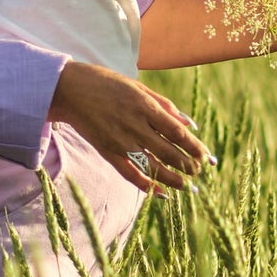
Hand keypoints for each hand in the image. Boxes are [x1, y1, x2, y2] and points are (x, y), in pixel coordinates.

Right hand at [47, 60, 211, 195]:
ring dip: (172, 179)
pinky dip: (146, 185)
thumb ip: (165, 106)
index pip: (177, 132)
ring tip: (187, 186)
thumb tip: (189, 124)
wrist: (71, 90)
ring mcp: (121, 141)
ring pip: (152, 166)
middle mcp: (135, 126)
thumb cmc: (107, 84)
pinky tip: (159, 192)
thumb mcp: (139, 88)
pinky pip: (130, 173)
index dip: (194, 146)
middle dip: (187, 164)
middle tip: (198, 172)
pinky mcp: (108, 152)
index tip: (206, 156)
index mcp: (145, 106)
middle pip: (168, 151)